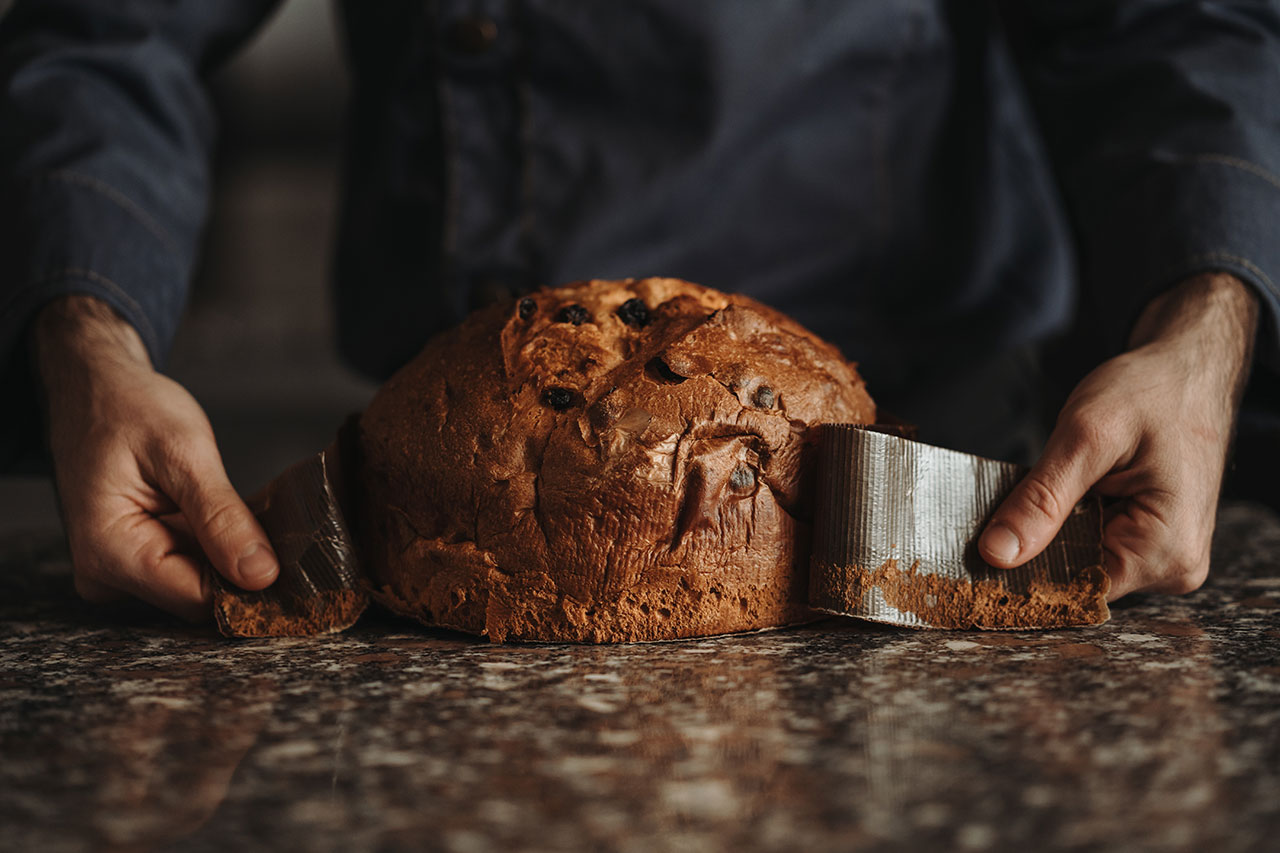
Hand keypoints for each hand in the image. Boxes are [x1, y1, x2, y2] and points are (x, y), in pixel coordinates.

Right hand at [32, 296, 277, 621]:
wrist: (94, 391)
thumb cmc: (128, 409)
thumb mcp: (183, 453)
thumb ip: (221, 518)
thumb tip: (261, 575)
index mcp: (109, 553)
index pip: (198, 600)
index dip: (250, 585)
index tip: (292, 559)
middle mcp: (107, 575)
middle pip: (199, 598)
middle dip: (241, 567)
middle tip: (273, 523)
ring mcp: (119, 572)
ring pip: (199, 584)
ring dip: (228, 554)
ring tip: (239, 510)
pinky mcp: (135, 562)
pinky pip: (189, 568)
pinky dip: (214, 546)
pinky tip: (221, 516)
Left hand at [979, 272, 1257, 599]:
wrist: (1187, 369)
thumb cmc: (1150, 391)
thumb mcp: (1086, 438)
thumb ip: (1042, 499)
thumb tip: (997, 553)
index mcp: (1166, 552)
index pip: (1075, 589)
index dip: (1024, 570)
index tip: (978, 550)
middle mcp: (1173, 567)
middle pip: (1077, 577)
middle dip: (1037, 545)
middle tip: (1002, 507)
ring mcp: (1164, 557)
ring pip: (1081, 560)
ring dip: (1052, 531)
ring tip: (1041, 491)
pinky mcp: (1151, 542)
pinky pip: (1095, 544)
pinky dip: (1069, 522)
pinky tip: (1062, 494)